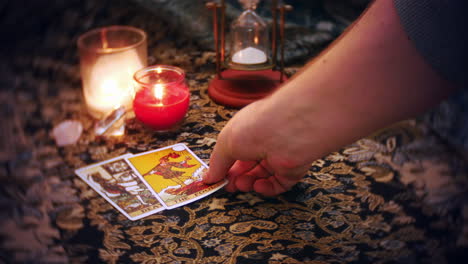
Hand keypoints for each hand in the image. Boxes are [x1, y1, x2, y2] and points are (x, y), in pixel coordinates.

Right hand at [203, 96, 318, 195]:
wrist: (286, 131)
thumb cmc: (256, 127)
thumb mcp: (225, 143)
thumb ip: (217, 163)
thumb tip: (208, 178)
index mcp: (248, 131)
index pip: (236, 151)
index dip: (225, 165)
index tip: (216, 177)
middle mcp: (265, 142)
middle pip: (248, 166)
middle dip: (236, 177)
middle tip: (227, 185)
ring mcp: (279, 156)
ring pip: (262, 176)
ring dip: (248, 182)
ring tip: (241, 184)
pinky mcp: (291, 170)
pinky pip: (278, 184)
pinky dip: (266, 188)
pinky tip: (258, 185)